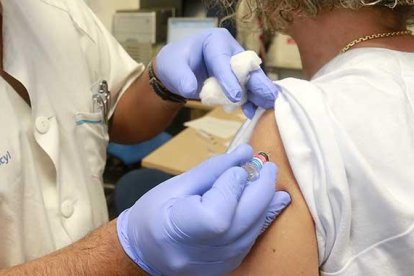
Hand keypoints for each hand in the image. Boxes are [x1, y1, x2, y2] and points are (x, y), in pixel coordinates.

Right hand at [117, 144, 290, 275]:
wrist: (145, 251)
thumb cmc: (152, 213)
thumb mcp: (175, 185)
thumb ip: (213, 170)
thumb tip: (245, 153)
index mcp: (177, 231)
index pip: (218, 214)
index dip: (232, 187)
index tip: (237, 167)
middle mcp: (199, 254)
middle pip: (243, 222)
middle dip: (261, 189)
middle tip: (268, 167)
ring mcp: (216, 265)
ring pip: (253, 231)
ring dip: (266, 202)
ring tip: (269, 179)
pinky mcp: (227, 266)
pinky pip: (251, 239)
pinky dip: (261, 217)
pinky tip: (270, 200)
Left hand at [155, 28, 278, 117]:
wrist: (178, 72)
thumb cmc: (176, 65)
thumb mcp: (172, 68)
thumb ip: (181, 78)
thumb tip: (192, 89)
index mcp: (215, 41)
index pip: (223, 60)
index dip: (229, 78)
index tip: (235, 96)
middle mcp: (231, 50)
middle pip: (245, 67)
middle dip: (256, 83)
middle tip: (268, 96)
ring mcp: (237, 65)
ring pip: (251, 79)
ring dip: (259, 93)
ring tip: (267, 106)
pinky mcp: (238, 79)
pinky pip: (247, 89)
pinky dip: (251, 101)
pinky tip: (253, 112)